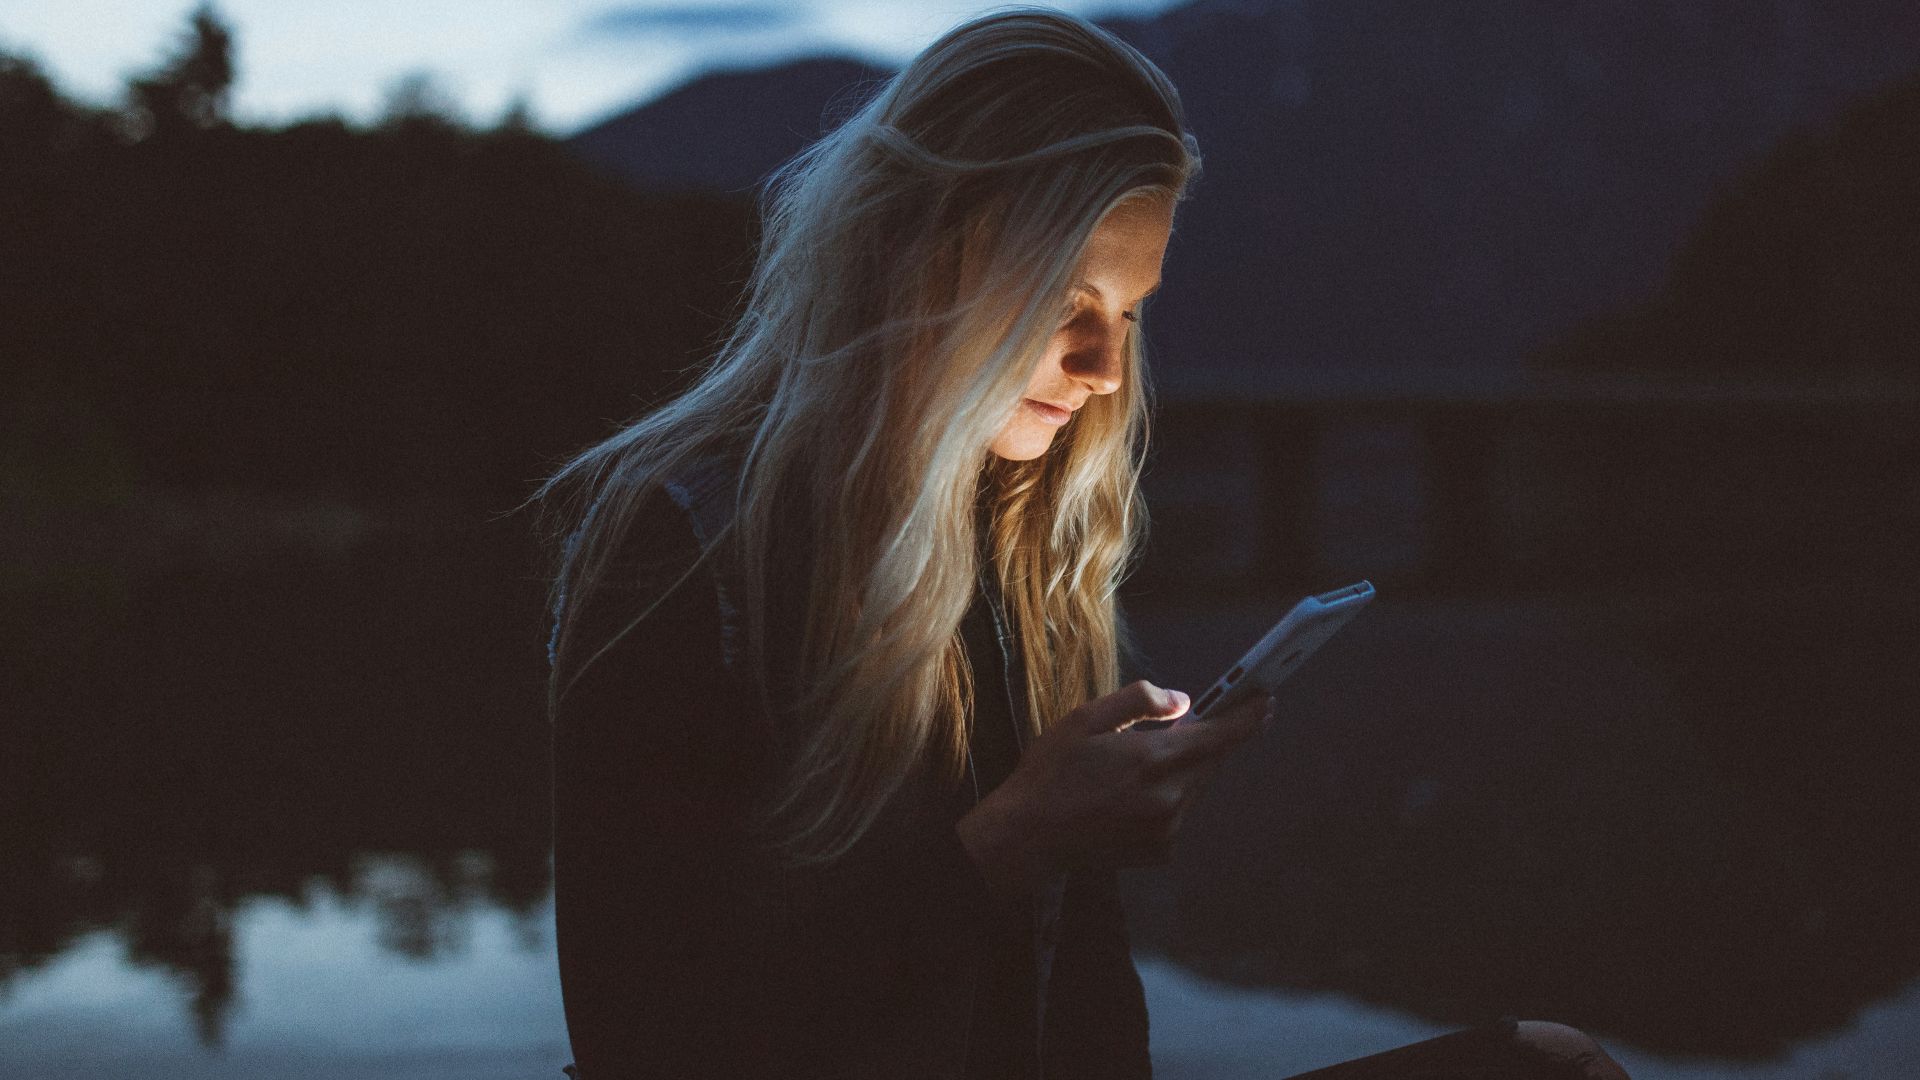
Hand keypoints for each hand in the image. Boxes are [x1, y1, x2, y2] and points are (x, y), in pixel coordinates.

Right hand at [955, 679, 1273, 893]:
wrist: (1029, 837)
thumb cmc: (1052, 772)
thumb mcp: (1086, 719)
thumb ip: (1140, 702)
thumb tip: (1184, 702)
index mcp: (1153, 759)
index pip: (1221, 736)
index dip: (1248, 716)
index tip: (1267, 700)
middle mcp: (1169, 798)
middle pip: (1211, 761)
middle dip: (1205, 741)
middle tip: (1183, 726)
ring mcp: (1167, 829)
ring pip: (1195, 787)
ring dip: (1181, 770)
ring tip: (1134, 766)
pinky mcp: (1161, 851)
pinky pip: (1179, 813)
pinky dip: (1166, 798)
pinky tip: (1127, 797)